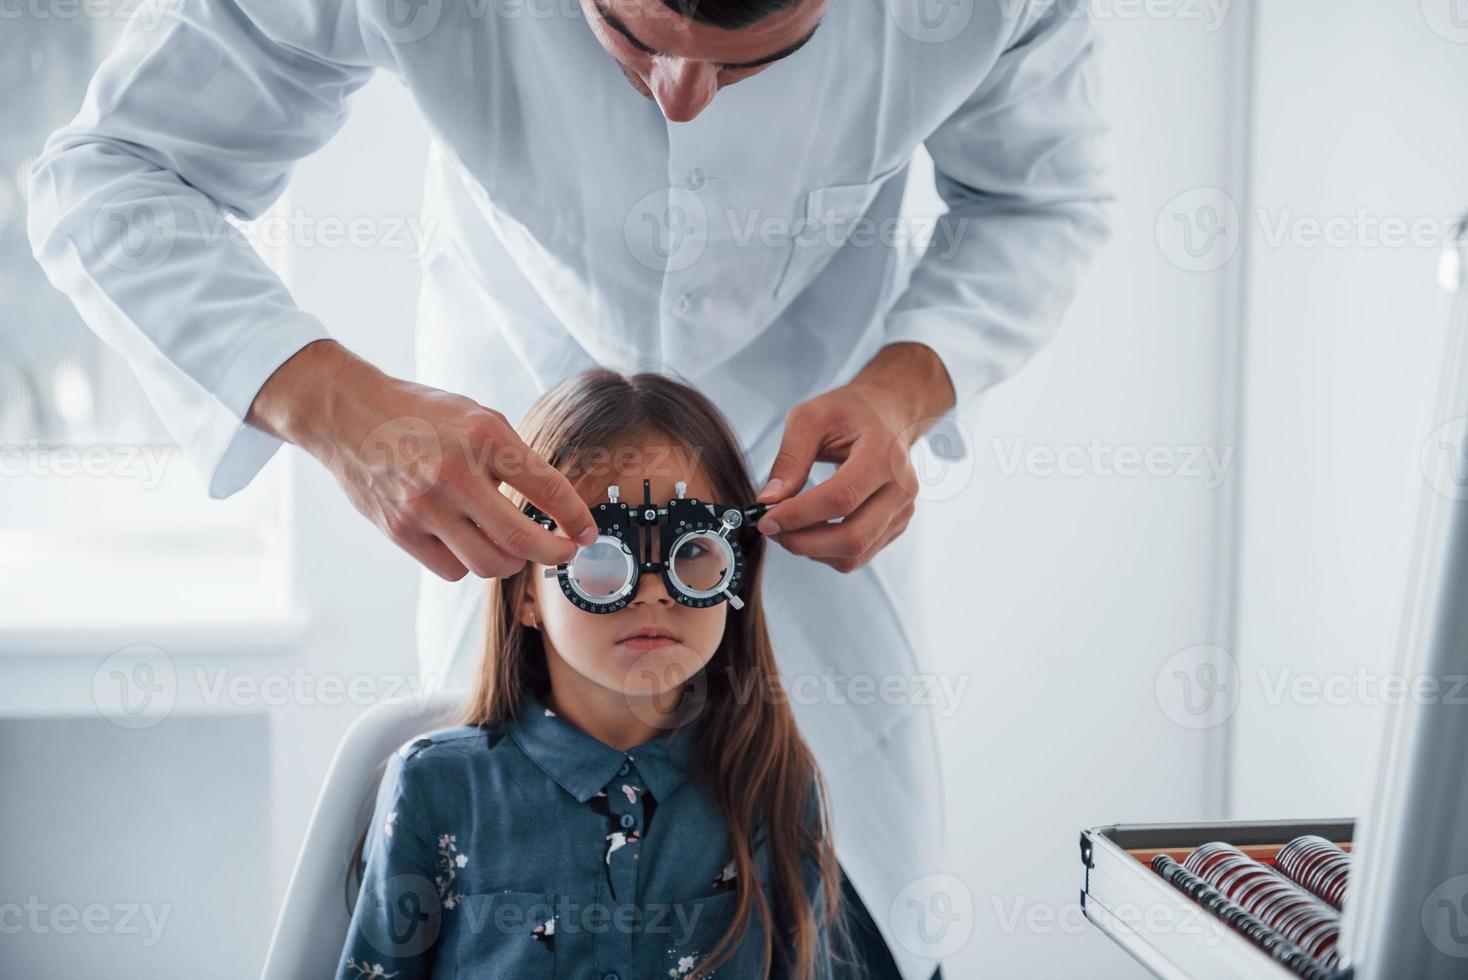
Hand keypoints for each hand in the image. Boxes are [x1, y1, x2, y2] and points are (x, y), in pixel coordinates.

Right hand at [247, 340, 598, 581]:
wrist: (349, 414)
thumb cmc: (421, 414)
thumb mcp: (476, 417)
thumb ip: (513, 458)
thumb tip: (555, 507)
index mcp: (483, 436)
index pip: (548, 488)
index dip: (577, 517)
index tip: (588, 532)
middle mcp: (454, 473)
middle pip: (523, 542)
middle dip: (556, 554)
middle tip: (564, 552)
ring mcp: (424, 506)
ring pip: (489, 564)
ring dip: (511, 563)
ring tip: (514, 548)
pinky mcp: (400, 530)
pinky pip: (452, 569)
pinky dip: (470, 562)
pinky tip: (469, 542)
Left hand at [754, 342, 954, 573]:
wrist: (888, 413)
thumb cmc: (850, 412)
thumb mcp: (811, 418)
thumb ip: (790, 458)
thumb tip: (769, 501)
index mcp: (883, 454)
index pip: (841, 498)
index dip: (799, 515)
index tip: (766, 519)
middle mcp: (900, 487)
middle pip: (853, 537)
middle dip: (803, 543)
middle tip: (773, 531)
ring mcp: (902, 510)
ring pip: (855, 554)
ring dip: (813, 550)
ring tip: (789, 528)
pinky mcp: (897, 525)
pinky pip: (859, 555)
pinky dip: (828, 551)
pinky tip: (812, 530)